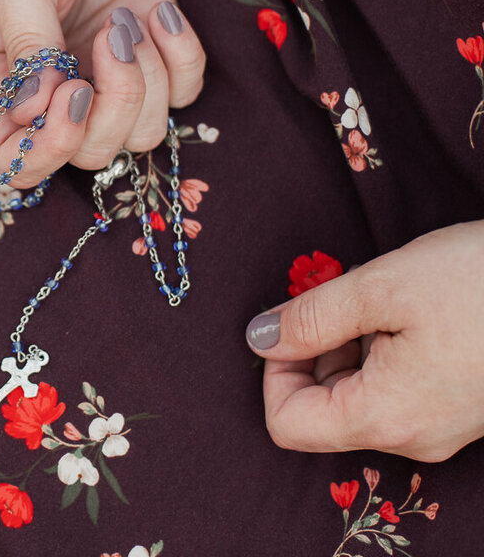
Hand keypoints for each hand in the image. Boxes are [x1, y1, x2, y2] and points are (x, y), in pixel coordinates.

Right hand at [0, 0, 205, 184]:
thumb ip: (28, 45)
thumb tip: (38, 109)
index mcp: (3, 87)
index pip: (14, 161)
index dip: (46, 153)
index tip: (70, 94)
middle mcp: (55, 96)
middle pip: (91, 154)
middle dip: (113, 108)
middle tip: (109, 39)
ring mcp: (107, 80)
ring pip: (143, 134)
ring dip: (146, 79)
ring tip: (127, 19)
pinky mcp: (153, 56)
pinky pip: (186, 93)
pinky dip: (182, 56)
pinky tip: (159, 11)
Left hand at [245, 220, 483, 461]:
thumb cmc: (482, 282)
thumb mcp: (380, 287)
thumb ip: (309, 319)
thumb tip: (258, 338)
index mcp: (385, 418)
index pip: (286, 425)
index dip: (273, 371)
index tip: (294, 322)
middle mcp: (413, 437)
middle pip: (322, 409)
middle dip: (315, 349)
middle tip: (345, 296)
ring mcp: (442, 426)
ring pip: (360, 393)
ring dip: (353, 343)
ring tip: (387, 298)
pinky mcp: (463, 406)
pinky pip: (398, 386)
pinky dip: (386, 346)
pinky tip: (413, 308)